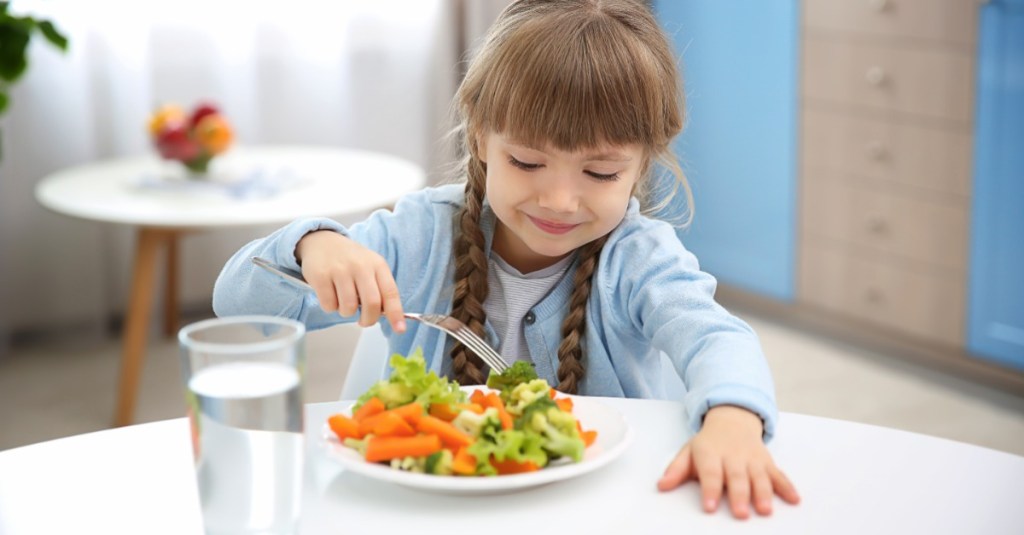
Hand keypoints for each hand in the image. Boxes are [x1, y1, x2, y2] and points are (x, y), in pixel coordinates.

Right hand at [295, 230, 405, 331]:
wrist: (322, 242)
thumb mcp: (370, 267)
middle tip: (364, 321)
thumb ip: (380, 289)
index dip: (396, 313)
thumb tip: (389, 317)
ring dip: (346, 313)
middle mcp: (360, 266)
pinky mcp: (320, 276)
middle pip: (371, 304)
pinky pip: (329, 305)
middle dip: (369, 320)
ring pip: (348, 308)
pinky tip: (331, 295)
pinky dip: (330, 307)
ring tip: (344, 302)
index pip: (391, 293)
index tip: (400, 329)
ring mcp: (340, 270)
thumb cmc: (350, 260)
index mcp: (377, 265)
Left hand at [656, 405, 799, 518]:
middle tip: (740, 514)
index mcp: (710, 453)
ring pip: (759, 476)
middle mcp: (733, 456)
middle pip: (737, 477)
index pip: (710, 473)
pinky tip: (794, 499)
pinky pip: (778, 474)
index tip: (709, 507)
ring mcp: (752, 459)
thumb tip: (661, 486)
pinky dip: (787, 486)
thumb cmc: (709, 443)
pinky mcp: (767, 462)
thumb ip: (676, 470)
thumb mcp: (688, 451)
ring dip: (764, 493)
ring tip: (765, 509)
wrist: (733, 419)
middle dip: (739, 495)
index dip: (709, 489)